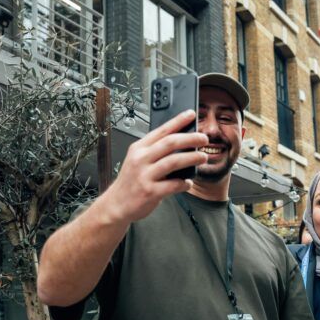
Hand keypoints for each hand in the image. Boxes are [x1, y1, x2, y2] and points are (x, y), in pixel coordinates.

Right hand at [102, 109, 208, 223]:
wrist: (116, 204)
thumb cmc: (130, 182)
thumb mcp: (137, 160)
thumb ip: (155, 151)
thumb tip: (181, 142)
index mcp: (139, 148)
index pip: (162, 130)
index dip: (178, 121)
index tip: (191, 114)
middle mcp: (141, 159)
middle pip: (170, 142)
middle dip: (191, 138)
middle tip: (204, 138)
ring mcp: (145, 175)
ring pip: (174, 161)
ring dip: (192, 158)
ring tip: (203, 157)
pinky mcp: (150, 191)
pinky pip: (173, 185)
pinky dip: (184, 183)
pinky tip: (188, 182)